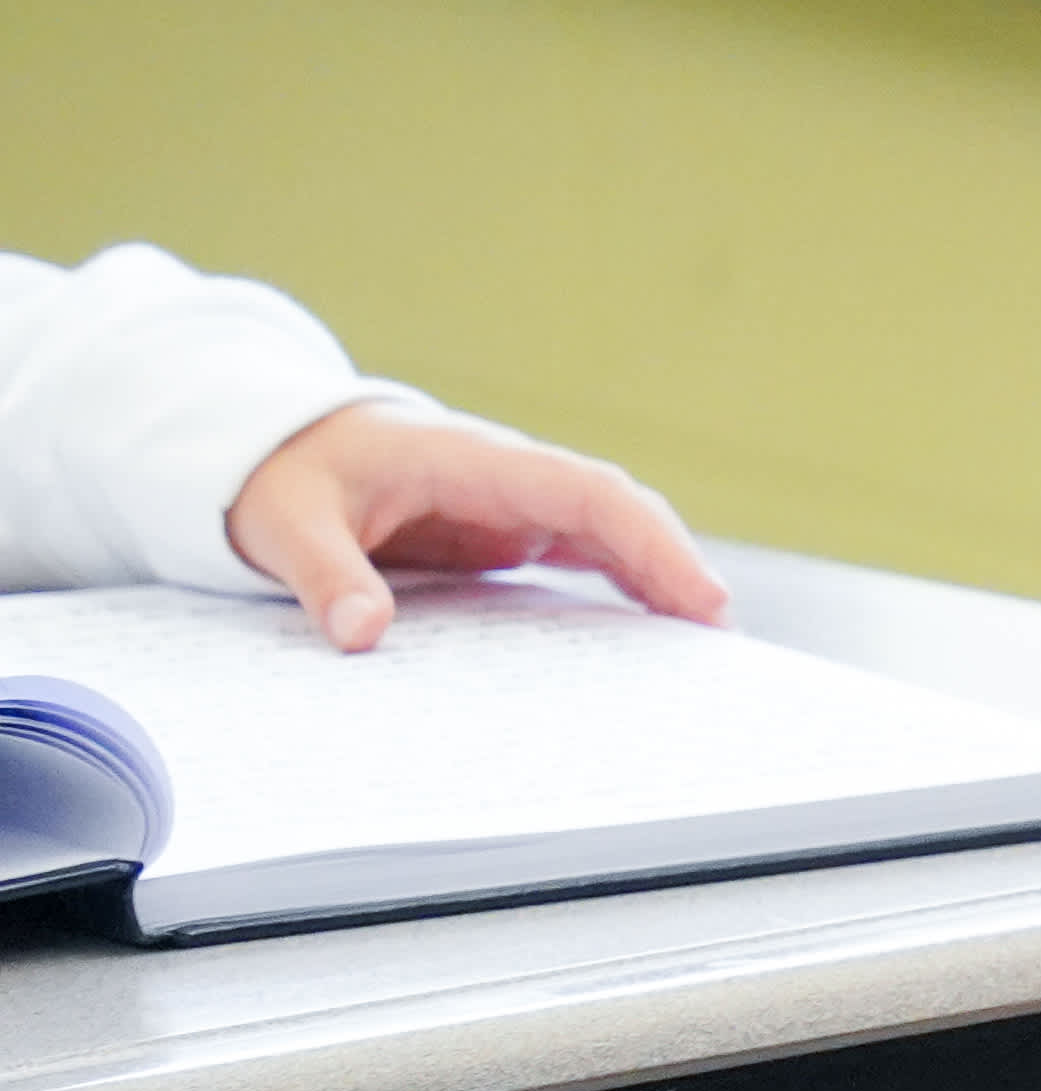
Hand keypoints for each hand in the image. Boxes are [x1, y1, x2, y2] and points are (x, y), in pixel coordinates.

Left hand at [227, 405, 727, 651]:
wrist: (272, 444)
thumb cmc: (285, 473)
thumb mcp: (287, 522)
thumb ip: (326, 575)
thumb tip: (362, 633)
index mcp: (474, 460)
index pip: (588, 492)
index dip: (651, 541)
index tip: (698, 594)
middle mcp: (511, 479)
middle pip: (619, 513)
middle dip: (675, 566)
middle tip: (717, 637)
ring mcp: (514, 506)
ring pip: (612, 534)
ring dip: (660, 579)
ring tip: (702, 646)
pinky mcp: (506, 534)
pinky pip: (583, 557)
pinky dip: (625, 589)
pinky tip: (651, 635)